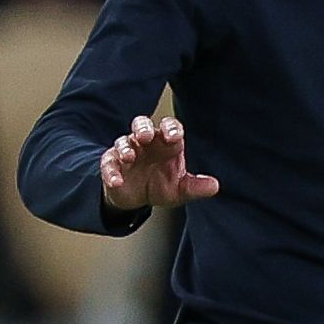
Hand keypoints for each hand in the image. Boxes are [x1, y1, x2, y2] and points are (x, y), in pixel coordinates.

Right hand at [97, 115, 218, 212]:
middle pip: (142, 124)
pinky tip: (116, 180)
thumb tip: (214, 186)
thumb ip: (196, 186)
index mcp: (167, 144)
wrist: (137, 199)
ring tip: (129, 156)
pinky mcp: (111, 164)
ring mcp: (127, 152)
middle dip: (143, 128)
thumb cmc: (161, 185)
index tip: (174, 137)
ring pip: (123, 141)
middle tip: (146, 136)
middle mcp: (146, 143)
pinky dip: (111, 172)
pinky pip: (109, 164)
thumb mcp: (181, 189)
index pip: (170, 128)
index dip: (171, 129)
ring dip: (125, 147)